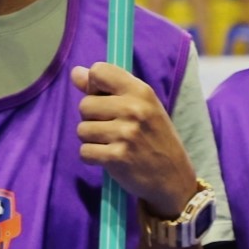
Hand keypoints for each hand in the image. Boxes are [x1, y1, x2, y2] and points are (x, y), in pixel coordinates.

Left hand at [72, 62, 198, 217]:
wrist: (173, 177)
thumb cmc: (156, 138)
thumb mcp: (142, 106)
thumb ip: (108, 88)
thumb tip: (75, 73)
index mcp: (141, 91)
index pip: (98, 71)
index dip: (94, 86)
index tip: (104, 99)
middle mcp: (133, 109)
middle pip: (84, 105)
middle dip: (92, 119)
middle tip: (112, 129)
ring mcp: (125, 134)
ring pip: (82, 129)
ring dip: (92, 139)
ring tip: (112, 144)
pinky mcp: (116, 157)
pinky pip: (84, 152)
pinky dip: (92, 157)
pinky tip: (109, 158)